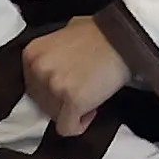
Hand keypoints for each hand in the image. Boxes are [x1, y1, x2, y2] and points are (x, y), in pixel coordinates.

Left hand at [18, 16, 132, 130]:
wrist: (125, 37)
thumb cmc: (102, 33)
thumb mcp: (68, 31)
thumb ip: (54, 49)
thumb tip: (56, 62)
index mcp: (32, 53)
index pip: (33, 86)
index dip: (52, 89)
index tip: (70, 84)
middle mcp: (39, 69)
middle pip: (42, 103)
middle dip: (62, 101)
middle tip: (83, 89)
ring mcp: (54, 86)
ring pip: (54, 116)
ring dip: (71, 110)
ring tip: (91, 94)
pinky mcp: (72, 101)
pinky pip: (67, 128)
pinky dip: (79, 125)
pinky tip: (92, 110)